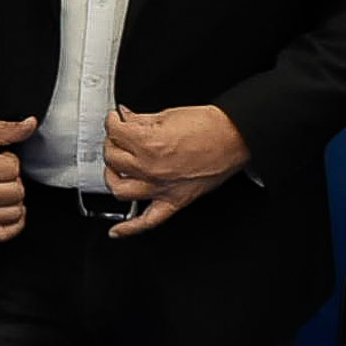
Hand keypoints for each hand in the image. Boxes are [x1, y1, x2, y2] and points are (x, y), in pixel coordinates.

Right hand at [0, 116, 37, 241]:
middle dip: (13, 181)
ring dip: (13, 200)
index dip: (10, 161)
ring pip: (15, 212)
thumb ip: (9, 129)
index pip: (13, 169)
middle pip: (17, 192)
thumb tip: (30, 124)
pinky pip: (5, 233)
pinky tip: (7, 208)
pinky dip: (12, 222)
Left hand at [102, 104, 248, 238]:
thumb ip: (141, 120)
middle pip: (113, 159)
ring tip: (116, 169)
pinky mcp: (173, 201)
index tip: (115, 120)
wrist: (233, 138)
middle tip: (118, 138)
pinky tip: (117, 231)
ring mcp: (160, 188)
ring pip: (120, 190)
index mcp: (148, 144)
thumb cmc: (209, 126)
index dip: (112, 122)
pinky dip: (129, 229)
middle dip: (112, 144)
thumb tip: (126, 118)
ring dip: (112, 177)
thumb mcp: (169, 115)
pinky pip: (147, 221)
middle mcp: (150, 169)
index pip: (115, 133)